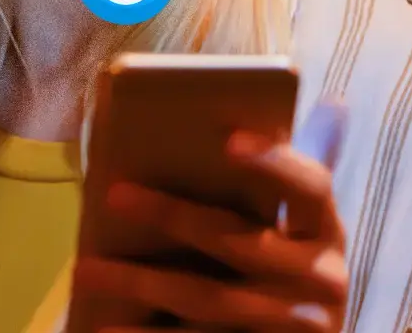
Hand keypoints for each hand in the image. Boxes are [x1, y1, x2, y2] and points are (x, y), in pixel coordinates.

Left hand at [72, 103, 347, 332]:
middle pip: (239, 241)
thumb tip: (323, 100)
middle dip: (172, 215)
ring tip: (85, 269)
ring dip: (141, 283)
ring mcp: (298, 324)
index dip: (273, 162)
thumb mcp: (296, 226)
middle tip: (113, 193)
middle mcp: (322, 277)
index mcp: (326, 229)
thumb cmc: (290, 268)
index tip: (227, 139)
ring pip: (209, 300)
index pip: (311, 185)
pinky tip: (104, 325)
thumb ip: (283, 176)